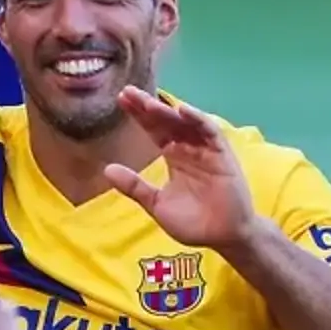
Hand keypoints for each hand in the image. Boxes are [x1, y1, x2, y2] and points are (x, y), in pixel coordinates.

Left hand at [102, 87, 255, 251]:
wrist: (222, 237)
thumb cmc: (193, 222)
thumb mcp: (156, 204)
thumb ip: (134, 186)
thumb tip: (107, 169)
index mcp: (173, 156)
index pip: (154, 130)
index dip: (139, 115)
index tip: (121, 99)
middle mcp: (189, 147)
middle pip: (166, 121)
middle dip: (147, 107)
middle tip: (128, 92)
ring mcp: (206, 149)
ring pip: (185, 123)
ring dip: (168, 111)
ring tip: (147, 102)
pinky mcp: (222, 155)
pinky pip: (210, 132)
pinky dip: (198, 120)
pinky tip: (182, 111)